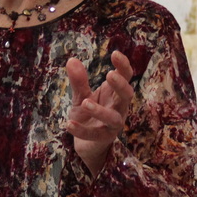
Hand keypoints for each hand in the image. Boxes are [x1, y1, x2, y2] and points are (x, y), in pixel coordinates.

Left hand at [65, 50, 134, 175]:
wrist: (85, 143)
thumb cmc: (87, 115)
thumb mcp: (81, 96)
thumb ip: (78, 81)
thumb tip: (71, 60)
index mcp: (115, 93)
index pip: (125, 77)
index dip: (123, 66)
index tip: (115, 54)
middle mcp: (119, 108)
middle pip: (127, 95)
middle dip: (120, 85)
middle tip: (109, 75)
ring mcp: (113, 125)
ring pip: (114, 118)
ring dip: (100, 110)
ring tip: (86, 102)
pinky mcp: (103, 139)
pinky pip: (94, 135)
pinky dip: (82, 130)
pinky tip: (69, 124)